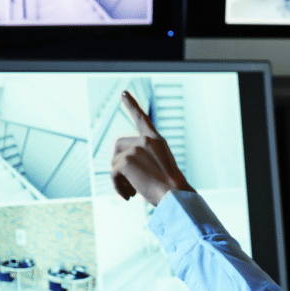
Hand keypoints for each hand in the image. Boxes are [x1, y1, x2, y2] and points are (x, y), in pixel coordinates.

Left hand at [110, 91, 193, 205]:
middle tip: (127, 182)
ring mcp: (136, 148)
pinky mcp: (126, 160)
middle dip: (118, 162)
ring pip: (114, 161)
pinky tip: (128, 196)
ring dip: (119, 179)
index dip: (132, 106)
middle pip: (119, 145)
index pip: (142, 119)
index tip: (123, 94)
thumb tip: (118, 166)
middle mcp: (146, 140)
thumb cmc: (171, 189)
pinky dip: (118, 186)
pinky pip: (113, 173)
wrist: (176, 196)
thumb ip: (143, 159)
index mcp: (157, 141)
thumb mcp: (160, 167)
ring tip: (131, 192)